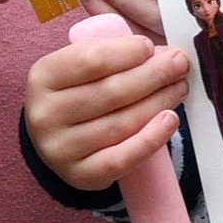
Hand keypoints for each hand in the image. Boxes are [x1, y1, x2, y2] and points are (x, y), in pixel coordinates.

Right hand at [28, 21, 191, 196]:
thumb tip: (163, 55)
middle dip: (153, 75)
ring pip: (121, 123)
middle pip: (111, 91)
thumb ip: (115, 54)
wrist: (58, 139)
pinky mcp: (80, 175)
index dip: (126, 52)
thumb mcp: (81, 66)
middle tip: (180, 64)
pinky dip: (151, 139)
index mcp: (43, 77)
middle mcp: (45, 114)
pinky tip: (170, 120)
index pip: (90, 60)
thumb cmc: (78, 92)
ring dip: (159, 102)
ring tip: (179, 87)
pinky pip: (122, 159)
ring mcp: (60, 149)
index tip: (151, 47)